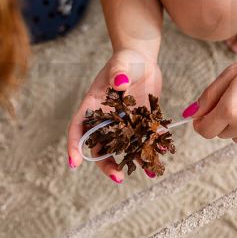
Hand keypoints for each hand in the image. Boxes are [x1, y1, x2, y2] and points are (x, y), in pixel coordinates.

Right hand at [67, 49, 161, 182]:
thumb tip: (119, 83)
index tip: (74, 163)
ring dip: (132, 161)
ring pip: (123, 148)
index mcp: (93, 105)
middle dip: (107, 163)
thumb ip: (118, 72)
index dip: (74, 146)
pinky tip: (162, 155)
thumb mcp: (121, 63)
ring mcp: (123, 123)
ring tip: (148, 173)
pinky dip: (151, 149)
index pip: (78, 127)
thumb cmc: (126, 60)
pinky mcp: (140, 123)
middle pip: (100, 145)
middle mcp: (106, 118)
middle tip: (118, 178)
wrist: (143, 60)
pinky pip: (143, 140)